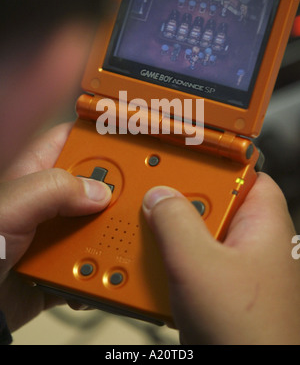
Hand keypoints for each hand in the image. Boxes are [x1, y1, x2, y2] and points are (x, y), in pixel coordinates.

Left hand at [0, 123, 111, 331]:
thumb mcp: (10, 208)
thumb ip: (53, 191)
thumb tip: (100, 192)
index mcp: (32, 176)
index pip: (72, 140)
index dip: (100, 136)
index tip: (131, 139)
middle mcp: (47, 203)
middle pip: (95, 183)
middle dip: (118, 191)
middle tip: (138, 198)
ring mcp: (54, 235)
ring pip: (98, 226)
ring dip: (113, 238)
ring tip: (122, 245)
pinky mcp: (59, 268)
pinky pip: (92, 263)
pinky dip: (103, 271)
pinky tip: (103, 276)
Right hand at [143, 173, 299, 344]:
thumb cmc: (248, 337)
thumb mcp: (198, 267)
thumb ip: (175, 223)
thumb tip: (158, 196)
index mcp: (265, 226)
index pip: (244, 173)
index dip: (214, 162)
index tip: (182, 154)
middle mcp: (254, 242)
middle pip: (215, 201)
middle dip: (182, 202)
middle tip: (155, 200)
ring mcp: (237, 266)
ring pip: (200, 232)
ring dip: (172, 234)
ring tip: (151, 237)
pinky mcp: (220, 286)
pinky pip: (193, 259)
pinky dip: (173, 259)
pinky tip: (157, 268)